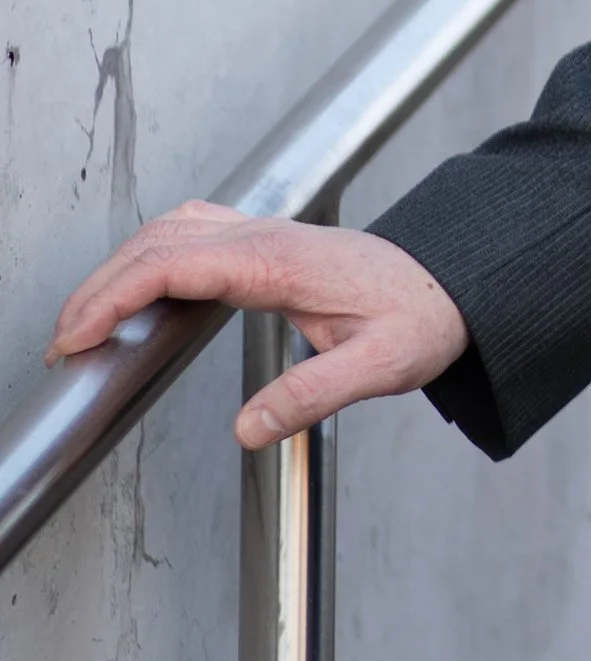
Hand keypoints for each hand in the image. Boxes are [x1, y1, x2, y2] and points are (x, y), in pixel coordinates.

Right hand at [48, 202, 469, 448]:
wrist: (456, 280)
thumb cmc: (423, 316)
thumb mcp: (380, 366)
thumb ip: (313, 395)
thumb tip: (248, 430)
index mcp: (278, 262)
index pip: (172, 265)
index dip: (114, 296)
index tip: (78, 336)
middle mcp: (265, 236)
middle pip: (156, 242)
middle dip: (98, 288)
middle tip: (64, 343)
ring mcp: (264, 232)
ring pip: (169, 229)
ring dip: (119, 267)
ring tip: (88, 321)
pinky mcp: (267, 240)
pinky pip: (192, 231)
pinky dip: (150, 253)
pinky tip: (138, 283)